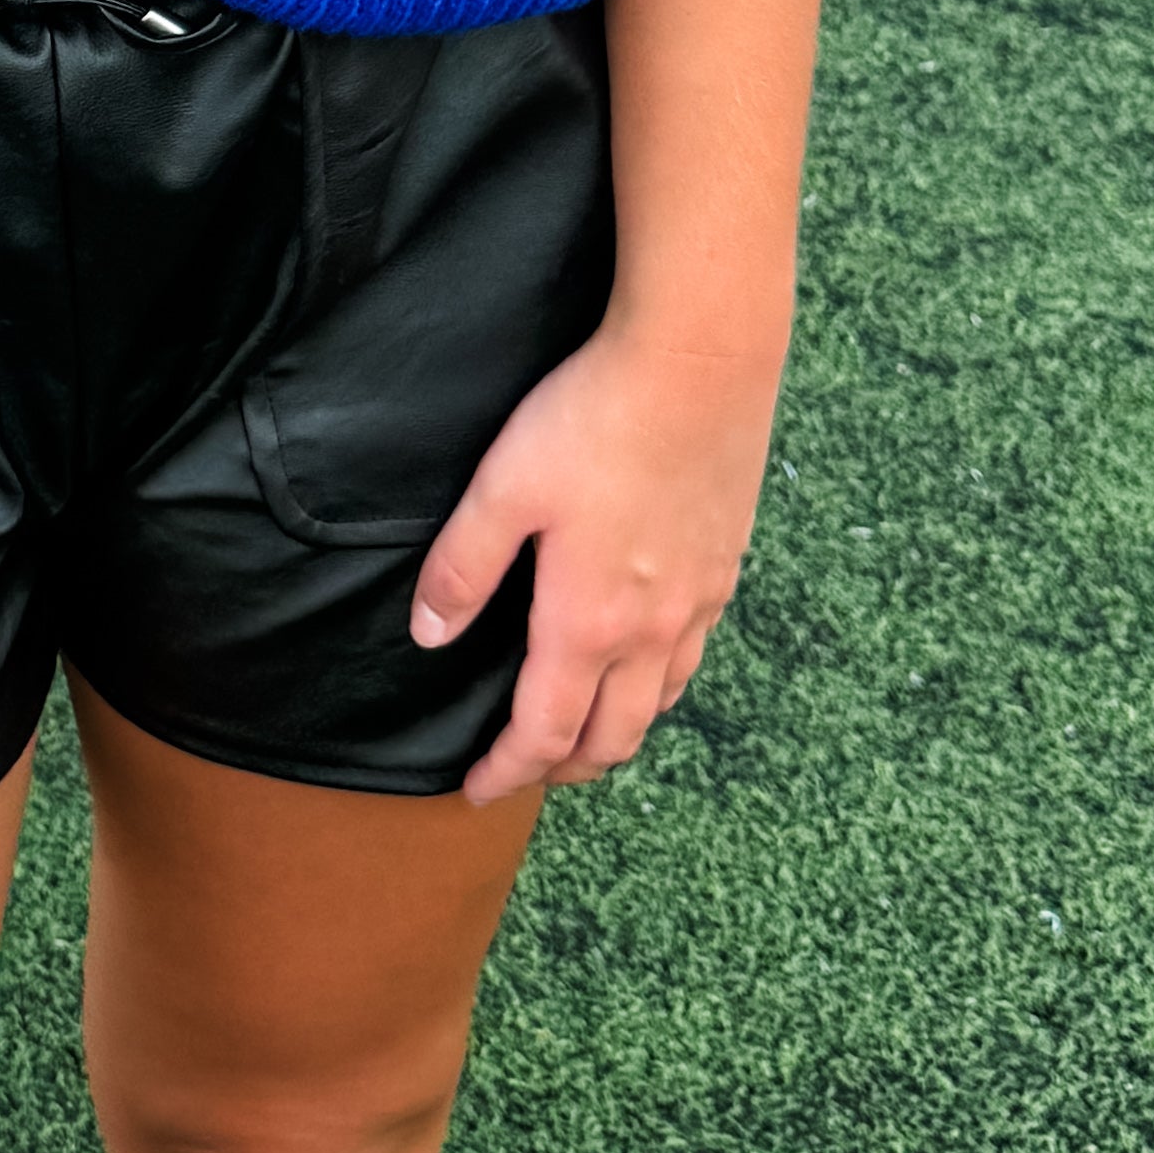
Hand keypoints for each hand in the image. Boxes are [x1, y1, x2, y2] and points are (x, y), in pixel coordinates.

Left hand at [411, 316, 780, 800]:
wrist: (699, 362)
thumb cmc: (594, 419)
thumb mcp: (503, 488)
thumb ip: (463, 568)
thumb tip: (428, 636)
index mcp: (587, 622)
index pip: (544, 732)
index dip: (507, 770)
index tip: (476, 790)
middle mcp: (651, 630)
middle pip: (612, 738)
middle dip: (566, 768)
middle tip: (528, 770)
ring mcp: (697, 602)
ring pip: (660, 705)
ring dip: (617, 733)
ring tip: (581, 730)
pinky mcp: (724, 567)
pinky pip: (692, 657)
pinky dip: (660, 686)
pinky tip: (642, 661)